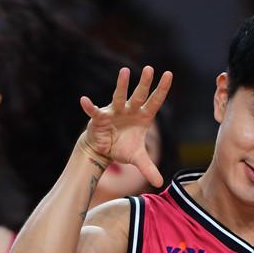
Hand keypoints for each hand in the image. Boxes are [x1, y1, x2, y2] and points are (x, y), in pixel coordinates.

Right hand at [79, 66, 171, 187]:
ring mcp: (115, 112)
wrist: (104, 150)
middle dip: (144, 83)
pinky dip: (90, 106)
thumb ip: (149, 168)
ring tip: (125, 72)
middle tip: (150, 69)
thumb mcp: (137, 159)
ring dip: (122, 85)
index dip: (162, 89)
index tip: (169, 74)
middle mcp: (130, 110)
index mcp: (143, 117)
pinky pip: (95, 111)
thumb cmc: (122, 148)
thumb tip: (161, 184)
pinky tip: (84, 101)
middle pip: (139, 95)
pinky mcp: (101, 118)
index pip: (155, 102)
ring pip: (119, 97)